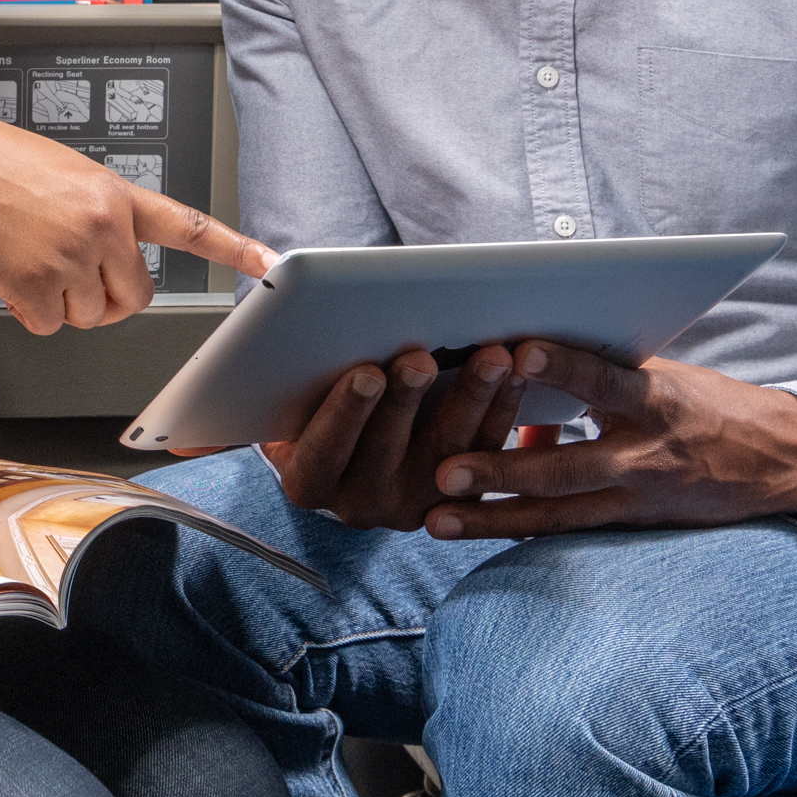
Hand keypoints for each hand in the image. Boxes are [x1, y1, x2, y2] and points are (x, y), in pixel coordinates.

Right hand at [0, 107, 273, 334]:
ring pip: (89, 316)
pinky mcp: (34, 284)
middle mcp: (101, 226)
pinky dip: (27, 309)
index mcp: (113, 193)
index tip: (270, 262)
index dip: (232, 247)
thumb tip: (102, 263)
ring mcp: (69, 257)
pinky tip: (6, 273)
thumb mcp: (60, 173)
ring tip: (25, 257)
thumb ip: (95, 213)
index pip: (186, 224)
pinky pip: (49, 324)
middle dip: (105, 299)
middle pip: (133, 297)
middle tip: (69, 276)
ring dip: (59, 302)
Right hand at [261, 341, 528, 530]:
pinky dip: (502, 411)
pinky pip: (485, 456)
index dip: (345, 413)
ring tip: (489, 357)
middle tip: (422, 358)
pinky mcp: (460, 499)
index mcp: (309, 481)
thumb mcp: (287, 399)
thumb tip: (282, 289)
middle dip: (407, 400)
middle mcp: (359, 505)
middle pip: (386, 452)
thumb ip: (290, 362)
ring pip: (446, 454)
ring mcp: (414, 507)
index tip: (365, 373)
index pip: (323, 451)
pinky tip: (515, 375)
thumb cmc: (312, 410)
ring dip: (470, 400)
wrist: (347, 452)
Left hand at [417, 342, 796, 540]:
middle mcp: (645, 454)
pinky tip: (474, 532)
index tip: (518, 353)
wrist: (782, 461)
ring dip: (493, 518)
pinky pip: (569, 529)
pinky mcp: (634, 525)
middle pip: (565, 467)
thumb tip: (527, 386)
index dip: (561, 366)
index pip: (602, 378)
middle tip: (444, 471)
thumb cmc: (709, 407)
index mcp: (655, 400)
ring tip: (437, 520)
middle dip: (501, 470)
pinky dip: (522, 529)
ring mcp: (638, 497)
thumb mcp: (662, 379)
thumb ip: (595, 382)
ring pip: (556, 514)